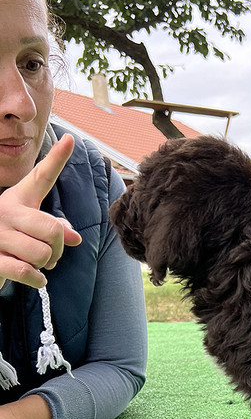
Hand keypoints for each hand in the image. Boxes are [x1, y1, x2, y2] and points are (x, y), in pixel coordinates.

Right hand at [0, 135, 81, 289]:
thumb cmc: (10, 240)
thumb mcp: (30, 229)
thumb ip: (54, 229)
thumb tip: (74, 238)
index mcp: (19, 199)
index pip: (41, 177)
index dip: (57, 158)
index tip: (71, 139)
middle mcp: (7, 211)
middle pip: (53, 230)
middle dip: (59, 249)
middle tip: (52, 256)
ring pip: (42, 253)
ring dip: (46, 265)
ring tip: (38, 265)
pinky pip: (27, 272)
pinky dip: (38, 280)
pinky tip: (37, 278)